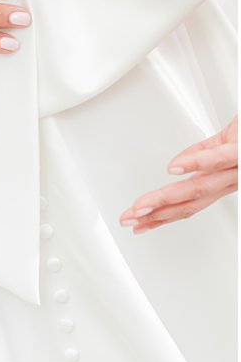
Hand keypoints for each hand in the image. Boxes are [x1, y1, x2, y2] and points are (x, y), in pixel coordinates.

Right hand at [120, 117, 237, 232]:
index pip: (189, 201)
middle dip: (156, 212)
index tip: (139, 221)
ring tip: (143, 205)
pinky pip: (220, 158)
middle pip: (190, 201)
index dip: (162, 214)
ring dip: (166, 199)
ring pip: (200, 187)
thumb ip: (204, 152)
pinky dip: (195, 164)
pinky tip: (173, 169)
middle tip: (131, 220)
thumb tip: (176, 165)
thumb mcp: (232, 140)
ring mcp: (240, 167)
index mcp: (228, 177)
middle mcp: (234, 178)